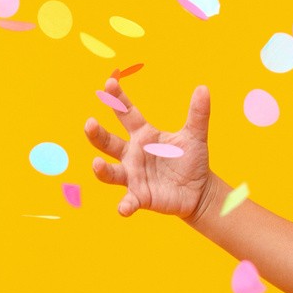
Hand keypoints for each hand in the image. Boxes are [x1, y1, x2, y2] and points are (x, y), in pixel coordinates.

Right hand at [86, 83, 214, 223]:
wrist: (198, 190)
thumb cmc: (191, 160)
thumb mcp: (195, 136)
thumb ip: (198, 114)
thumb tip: (203, 88)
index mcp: (143, 134)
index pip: (125, 113)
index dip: (117, 98)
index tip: (109, 83)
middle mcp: (132, 154)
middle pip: (108, 142)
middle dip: (96, 134)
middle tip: (89, 124)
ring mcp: (133, 176)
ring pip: (110, 172)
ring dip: (101, 169)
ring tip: (97, 164)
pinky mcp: (140, 197)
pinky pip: (128, 202)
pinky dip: (125, 205)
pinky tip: (123, 209)